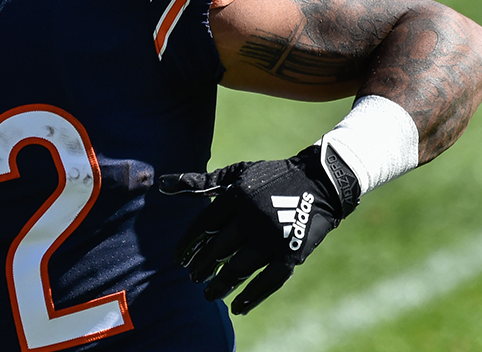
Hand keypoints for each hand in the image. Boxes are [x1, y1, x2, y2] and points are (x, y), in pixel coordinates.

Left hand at [157, 144, 358, 314]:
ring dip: (222, 285)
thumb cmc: (270, 178)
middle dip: (202, 267)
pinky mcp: (292, 251)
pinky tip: (239, 307)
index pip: (203, 226)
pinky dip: (253, 296)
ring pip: (240, 267)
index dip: (188, 245)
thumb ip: (199, 182)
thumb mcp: (235, 174)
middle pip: (219, 249)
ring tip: (208, 295)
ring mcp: (273, 235)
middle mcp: (252, 216)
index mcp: (236, 196)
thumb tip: (161, 184)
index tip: (178, 261)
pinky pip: (270, 280)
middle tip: (193, 278)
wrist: (320, 182)